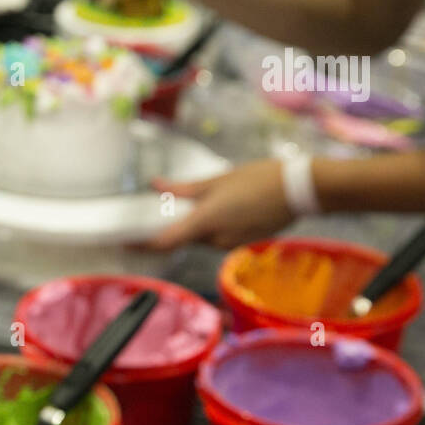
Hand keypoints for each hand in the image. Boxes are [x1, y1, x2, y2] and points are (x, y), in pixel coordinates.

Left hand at [146, 160, 297, 250]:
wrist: (300, 190)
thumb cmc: (260, 179)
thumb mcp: (217, 180)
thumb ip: (183, 188)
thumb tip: (156, 185)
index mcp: (205, 222)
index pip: (164, 242)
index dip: (140, 245)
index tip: (124, 243)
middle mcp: (215, 240)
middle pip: (181, 240)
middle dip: (167, 230)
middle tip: (151, 215)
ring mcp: (229, 245)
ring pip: (199, 239)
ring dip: (190, 228)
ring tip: (187, 206)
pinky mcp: (241, 244)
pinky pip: (215, 238)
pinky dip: (207, 229)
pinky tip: (213, 210)